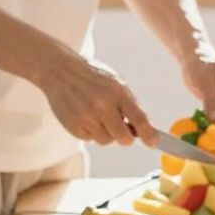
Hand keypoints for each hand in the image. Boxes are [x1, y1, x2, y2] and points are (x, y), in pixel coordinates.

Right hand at [37, 47, 156, 147]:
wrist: (60, 71)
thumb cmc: (93, 77)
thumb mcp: (116, 84)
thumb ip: (130, 105)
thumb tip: (144, 130)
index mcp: (117, 92)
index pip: (139, 119)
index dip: (149, 135)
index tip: (154, 143)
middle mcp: (102, 106)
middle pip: (124, 138)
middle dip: (126, 137)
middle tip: (124, 130)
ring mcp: (86, 117)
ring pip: (106, 141)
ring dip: (107, 133)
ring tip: (98, 116)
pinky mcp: (73, 126)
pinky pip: (90, 139)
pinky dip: (91, 132)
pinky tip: (86, 116)